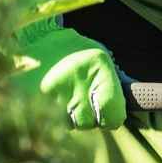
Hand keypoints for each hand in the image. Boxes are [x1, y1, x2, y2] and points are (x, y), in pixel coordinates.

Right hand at [9, 0, 125, 130]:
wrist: (28, 36)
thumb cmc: (69, 48)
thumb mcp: (98, 55)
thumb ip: (115, 79)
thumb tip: (133, 101)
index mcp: (97, 66)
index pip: (113, 113)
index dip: (113, 118)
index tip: (110, 116)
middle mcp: (76, 79)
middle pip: (89, 123)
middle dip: (89, 118)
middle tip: (82, 104)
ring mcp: (51, 92)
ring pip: (68, 125)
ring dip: (68, 119)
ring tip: (64, 99)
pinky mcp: (30, 99)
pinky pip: (48, 122)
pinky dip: (50, 117)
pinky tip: (49, 102)